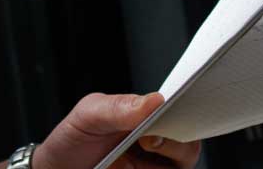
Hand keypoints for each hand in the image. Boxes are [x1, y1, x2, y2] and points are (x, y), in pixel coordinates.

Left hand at [30, 92, 201, 168]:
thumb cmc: (73, 140)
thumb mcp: (89, 115)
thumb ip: (119, 107)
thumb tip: (155, 100)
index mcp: (149, 119)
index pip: (184, 114)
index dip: (189, 112)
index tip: (173, 112)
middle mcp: (158, 146)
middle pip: (189, 148)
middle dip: (178, 144)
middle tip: (149, 139)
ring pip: (179, 167)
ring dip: (165, 163)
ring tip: (138, 152)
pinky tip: (127, 168)